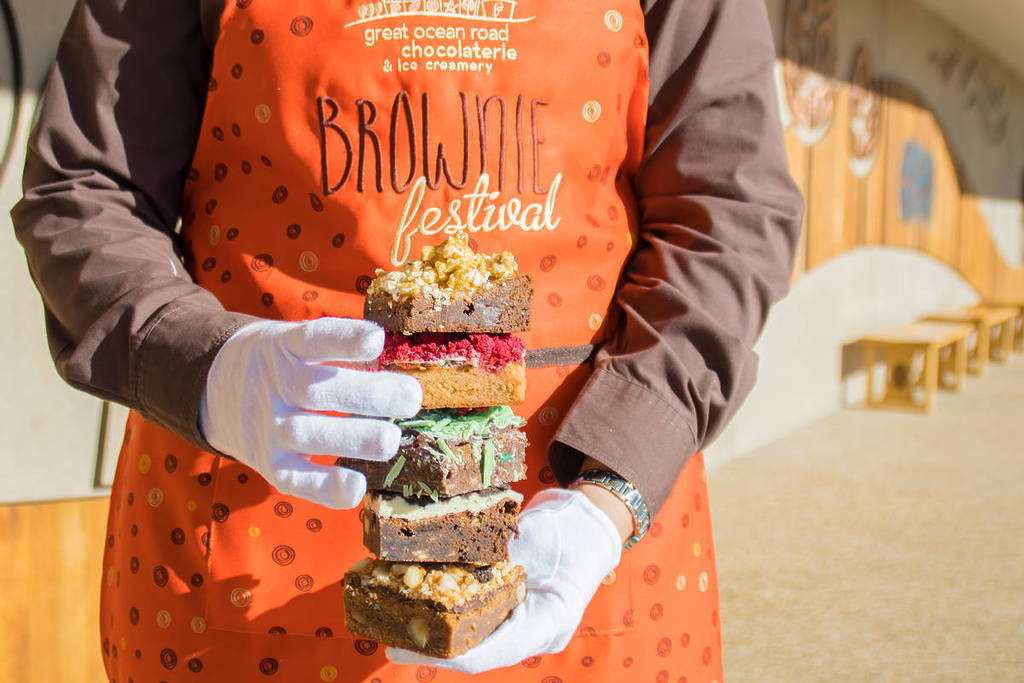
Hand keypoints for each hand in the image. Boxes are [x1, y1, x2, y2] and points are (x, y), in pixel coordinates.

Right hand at [199, 317, 421, 508]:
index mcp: (284, 346)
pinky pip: (295, 479)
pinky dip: (325, 487)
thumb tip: (399, 364)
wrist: (217, 390)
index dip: (344, 339)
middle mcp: (275, 385)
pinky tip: (357, 487)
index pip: (313, 338)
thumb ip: (336, 349)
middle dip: (367, 394)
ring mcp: (270, 426)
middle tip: (411, 398)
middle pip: (315, 390)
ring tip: (391, 440)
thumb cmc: (282, 362)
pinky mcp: (269, 464)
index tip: (377, 339)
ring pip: (307, 434)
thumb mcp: (295, 339)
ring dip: (353, 439)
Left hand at [386, 488, 621, 672]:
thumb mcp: (538, 540)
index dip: (448, 653)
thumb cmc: (573, 529)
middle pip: (476, 649)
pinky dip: (445, 609)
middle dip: (432, 648)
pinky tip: (415, 600)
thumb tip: (455, 562)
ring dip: (433, 630)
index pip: (492, 651)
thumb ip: (500, 558)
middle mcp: (531, 630)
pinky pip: (473, 616)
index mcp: (547, 623)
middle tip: (392, 645)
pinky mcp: (508, 606)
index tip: (412, 649)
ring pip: (471, 636)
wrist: (589, 519)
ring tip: (393, 624)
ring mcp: (520, 620)